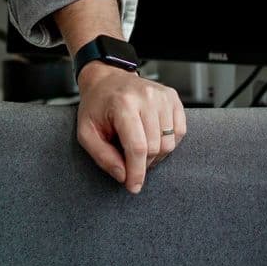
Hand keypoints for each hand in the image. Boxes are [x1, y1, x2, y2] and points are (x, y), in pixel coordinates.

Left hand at [75, 64, 185, 193]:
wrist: (107, 79)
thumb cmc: (96, 106)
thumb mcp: (86, 132)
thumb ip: (102, 157)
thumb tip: (124, 175)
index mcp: (123, 104)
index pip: (137, 147)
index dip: (137, 172)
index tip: (134, 187)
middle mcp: (147, 97)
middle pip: (155, 147)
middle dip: (143, 163)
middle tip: (129, 160)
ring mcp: (163, 96)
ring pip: (169, 142)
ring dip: (156, 154)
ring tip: (139, 147)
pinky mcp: (173, 97)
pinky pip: (180, 132)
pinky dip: (168, 142)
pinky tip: (152, 137)